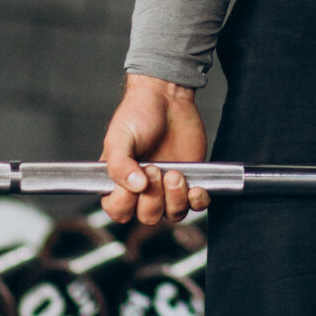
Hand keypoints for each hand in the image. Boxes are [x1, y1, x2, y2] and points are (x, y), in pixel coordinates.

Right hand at [101, 73, 210, 225]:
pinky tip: (195, 186)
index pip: (118, 210)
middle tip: (155, 168)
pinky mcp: (189, 183)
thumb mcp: (119, 137)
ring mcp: (166, 189)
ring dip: (175, 198)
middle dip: (153, 197)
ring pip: (172, 214)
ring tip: (175, 173)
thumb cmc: (137, 115)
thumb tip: (135, 186)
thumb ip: (119, 164)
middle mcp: (141, 191)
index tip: (136, 177)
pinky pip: (195, 206)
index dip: (127, 200)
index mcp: (118, 182)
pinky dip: (197, 200)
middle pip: (147, 217)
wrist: (167, 98)